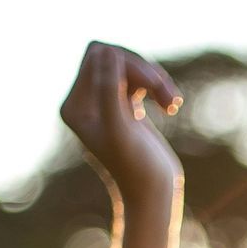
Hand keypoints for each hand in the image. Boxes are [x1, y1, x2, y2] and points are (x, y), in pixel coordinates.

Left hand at [60, 41, 183, 203]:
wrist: (154, 196)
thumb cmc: (137, 169)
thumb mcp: (122, 129)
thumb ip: (109, 89)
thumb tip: (107, 50)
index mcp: (74, 106)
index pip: (97, 56)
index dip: (128, 63)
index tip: (153, 84)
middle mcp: (84, 103)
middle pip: (113, 57)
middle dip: (143, 70)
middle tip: (166, 94)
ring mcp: (104, 104)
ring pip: (129, 67)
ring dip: (155, 79)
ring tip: (172, 103)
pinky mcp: (124, 107)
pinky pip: (139, 79)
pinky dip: (158, 87)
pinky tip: (171, 106)